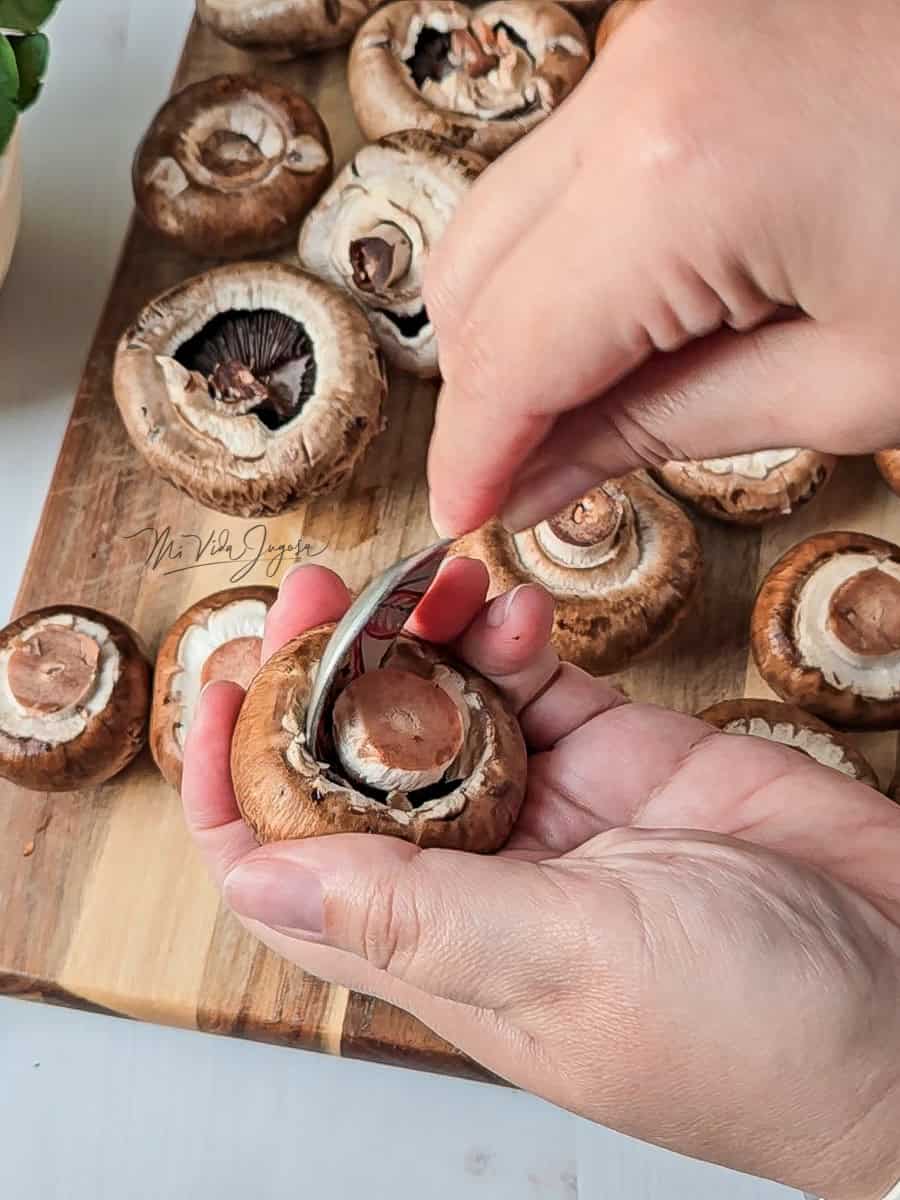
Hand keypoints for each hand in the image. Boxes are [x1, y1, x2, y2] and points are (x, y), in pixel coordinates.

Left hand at [183, 562, 899, 1199]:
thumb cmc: (749, 1031)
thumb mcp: (567, 964)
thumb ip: (411, 916)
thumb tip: (255, 882)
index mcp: (436, 949)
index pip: (283, 870)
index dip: (236, 780)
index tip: (227, 685)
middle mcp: (475, 877)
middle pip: (355, 765)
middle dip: (324, 676)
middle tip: (319, 594)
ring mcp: (544, 811)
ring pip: (444, 707)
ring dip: (423, 640)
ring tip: (429, 578)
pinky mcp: (612, 759)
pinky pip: (534, 683)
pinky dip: (514, 638)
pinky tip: (516, 606)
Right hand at [423, 0, 899, 535]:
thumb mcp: (850, 380)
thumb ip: (657, 430)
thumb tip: (534, 476)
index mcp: (679, 174)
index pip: (508, 349)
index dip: (473, 453)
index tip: (466, 517)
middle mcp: (640, 78)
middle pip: (472, 272)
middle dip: (486, 392)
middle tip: (530, 474)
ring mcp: (657, 38)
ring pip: (507, 213)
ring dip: (526, 323)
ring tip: (592, 405)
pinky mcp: (684, 35)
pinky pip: (571, 170)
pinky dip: (574, 259)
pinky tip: (628, 319)